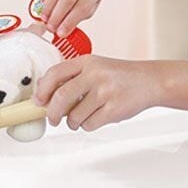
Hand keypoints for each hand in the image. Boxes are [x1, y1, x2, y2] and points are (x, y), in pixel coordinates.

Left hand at [33, 54, 158, 131]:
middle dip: (52, 113)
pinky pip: (89, 125)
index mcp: (87, 61)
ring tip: (84, 115)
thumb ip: (73, 78)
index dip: (42, 89)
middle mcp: (95, 74)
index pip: (55, 73)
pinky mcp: (113, 109)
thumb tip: (45, 97)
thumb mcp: (96, 68)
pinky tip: (98, 117)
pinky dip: (88, 125)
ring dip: (74, 122)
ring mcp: (105, 91)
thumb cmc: (119, 76)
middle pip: (61, 97)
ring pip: (74, 116)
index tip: (38, 100)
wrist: (150, 81)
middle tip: (53, 119)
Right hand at [36, 0, 102, 35]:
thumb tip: (63, 31)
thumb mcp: (88, 5)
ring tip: (45, 18)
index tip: (61, 33)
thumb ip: (78, 17)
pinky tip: (42, 2)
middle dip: (57, 16)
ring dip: (48, 7)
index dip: (70, 22)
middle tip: (50, 27)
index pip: (83, 7)